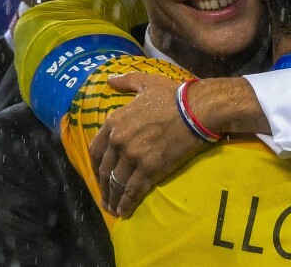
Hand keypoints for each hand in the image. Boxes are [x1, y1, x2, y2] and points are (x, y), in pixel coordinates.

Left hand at [89, 72, 207, 217]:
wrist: (196, 109)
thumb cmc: (172, 95)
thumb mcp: (146, 83)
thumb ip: (125, 82)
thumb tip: (110, 80)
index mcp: (115, 121)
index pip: (96, 149)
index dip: (95, 165)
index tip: (98, 174)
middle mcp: (119, 140)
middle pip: (104, 169)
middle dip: (103, 186)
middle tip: (105, 196)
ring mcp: (133, 155)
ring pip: (116, 182)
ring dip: (112, 198)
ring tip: (113, 208)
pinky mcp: (149, 168)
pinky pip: (132, 190)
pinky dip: (126, 203)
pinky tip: (124, 211)